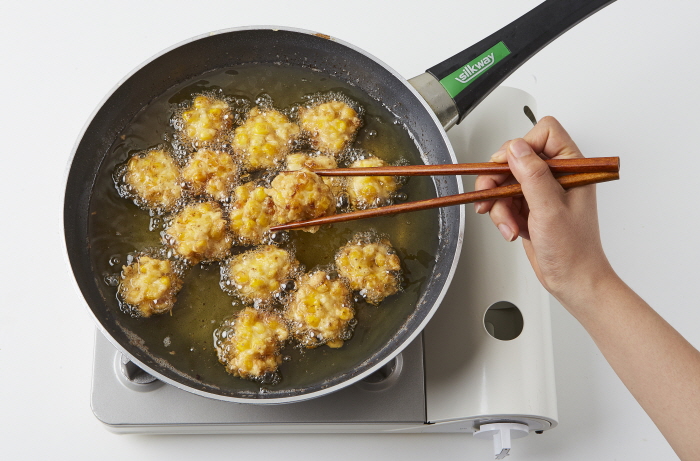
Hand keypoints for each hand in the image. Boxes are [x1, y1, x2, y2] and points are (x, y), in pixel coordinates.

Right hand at [474, 116, 612, 308]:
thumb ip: (533, 174)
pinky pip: (504, 200)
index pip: (544, 133)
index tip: (507, 164)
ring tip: (507, 223)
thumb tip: (516, 148)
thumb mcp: (550, 209)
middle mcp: (556, 176)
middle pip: (517, 157)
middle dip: (500, 178)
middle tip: (492, 193)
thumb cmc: (573, 250)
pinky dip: (501, 215)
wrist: (572, 280)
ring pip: (505, 180)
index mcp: (572, 167)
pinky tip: (510, 229)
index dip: (522, 145)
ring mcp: (542, 192)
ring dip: (499, 203)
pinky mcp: (529, 207)